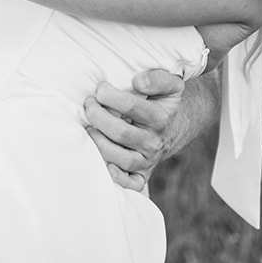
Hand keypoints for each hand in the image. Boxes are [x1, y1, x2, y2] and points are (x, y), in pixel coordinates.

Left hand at [83, 69, 185, 192]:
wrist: (172, 129)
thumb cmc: (161, 103)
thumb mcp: (170, 85)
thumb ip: (158, 78)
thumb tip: (138, 82)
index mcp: (160, 118)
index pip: (132, 106)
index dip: (110, 96)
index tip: (100, 88)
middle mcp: (154, 142)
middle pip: (121, 132)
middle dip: (98, 116)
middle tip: (89, 104)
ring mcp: (147, 161)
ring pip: (121, 158)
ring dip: (99, 143)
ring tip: (88, 128)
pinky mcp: (141, 176)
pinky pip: (129, 184)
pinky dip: (115, 177)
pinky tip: (103, 163)